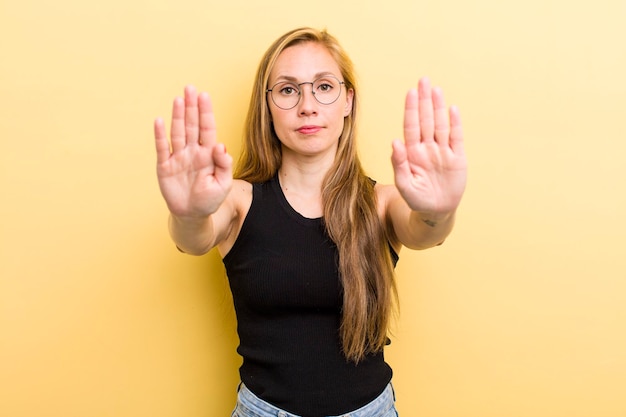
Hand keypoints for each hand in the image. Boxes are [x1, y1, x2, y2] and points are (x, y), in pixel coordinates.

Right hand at [154, 86, 232, 217]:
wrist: (192, 215)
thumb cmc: (210, 199)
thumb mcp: (223, 184)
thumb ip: (224, 165)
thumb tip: (221, 146)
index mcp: (208, 154)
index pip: (207, 128)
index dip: (205, 112)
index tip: (204, 95)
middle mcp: (192, 151)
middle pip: (191, 125)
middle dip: (191, 107)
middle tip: (190, 88)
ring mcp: (178, 157)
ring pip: (178, 132)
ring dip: (177, 116)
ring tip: (179, 99)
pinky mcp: (165, 166)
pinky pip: (162, 148)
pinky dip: (160, 135)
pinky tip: (160, 121)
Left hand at [391, 78, 466, 216]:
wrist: (435, 211)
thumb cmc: (417, 198)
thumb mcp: (404, 184)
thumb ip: (399, 163)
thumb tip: (395, 141)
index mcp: (412, 152)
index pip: (411, 126)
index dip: (411, 110)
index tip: (410, 93)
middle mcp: (427, 148)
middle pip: (425, 120)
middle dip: (424, 101)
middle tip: (423, 80)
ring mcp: (442, 151)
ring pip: (440, 125)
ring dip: (438, 107)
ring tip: (436, 90)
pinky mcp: (457, 158)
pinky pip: (456, 138)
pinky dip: (455, 124)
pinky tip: (453, 109)